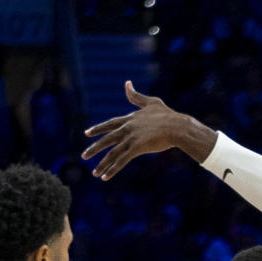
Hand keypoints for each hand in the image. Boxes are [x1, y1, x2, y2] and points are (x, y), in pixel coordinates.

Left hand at [82, 81, 210, 180]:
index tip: (87, 133)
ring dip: (102, 164)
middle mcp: (127, 128)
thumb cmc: (168, 115)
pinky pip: (121, 161)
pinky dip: (112, 169)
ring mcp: (131, 138)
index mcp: (130, 119)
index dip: (98, 129)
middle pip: (107, 139)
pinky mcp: (137, 148)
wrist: (178, 126)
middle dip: (94, 148)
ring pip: (112, 153)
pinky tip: (105, 177)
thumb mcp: (151, 102)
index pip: (110, 124)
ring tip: (94, 173)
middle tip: (84, 156)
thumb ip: (137, 96)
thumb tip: (127, 83)